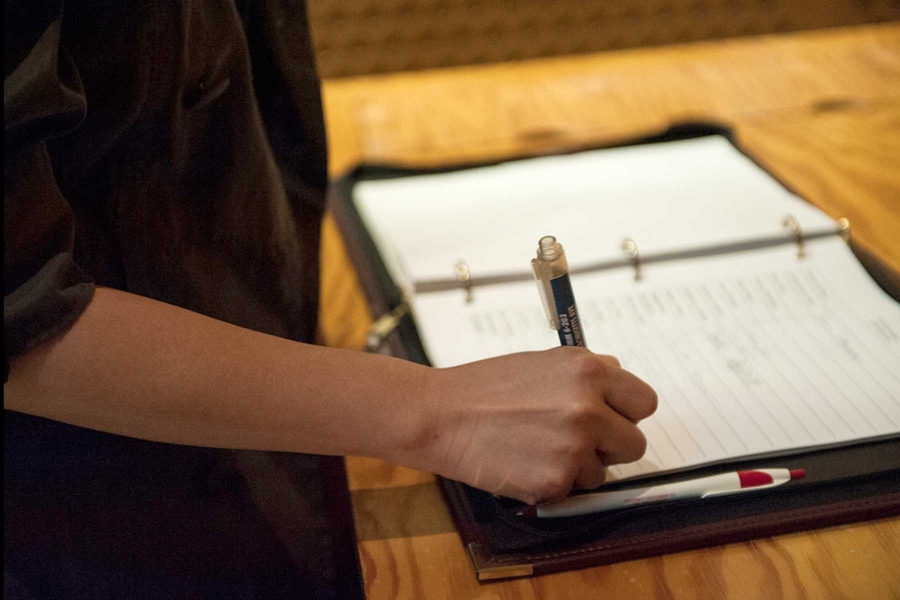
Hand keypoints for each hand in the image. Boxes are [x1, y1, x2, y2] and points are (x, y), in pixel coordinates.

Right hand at [422, 347, 656, 503]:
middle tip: (577, 439)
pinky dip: (552, 483)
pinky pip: (572, 490)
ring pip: (603, 471)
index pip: (644, 402)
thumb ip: (589, 374)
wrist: (442, 415)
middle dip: (610, 445)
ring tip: (538, 446)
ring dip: (579, 466)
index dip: (627, 413)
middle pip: (634, 443)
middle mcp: (588, 408)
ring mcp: (573, 448)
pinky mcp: (555, 481)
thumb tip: (620, 386)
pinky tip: (525, 461)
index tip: (613, 418)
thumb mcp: (546, 361)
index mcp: (590, 372)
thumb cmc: (487, 386)